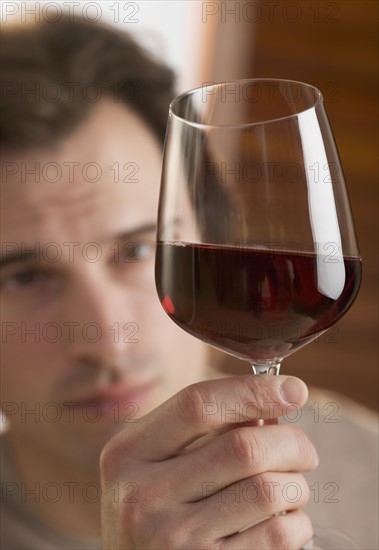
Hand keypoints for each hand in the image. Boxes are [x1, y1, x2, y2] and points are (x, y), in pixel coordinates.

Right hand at [100, 375, 317, 548]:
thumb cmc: (155, 506)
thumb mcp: (156, 460)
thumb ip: (203, 429)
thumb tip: (272, 402)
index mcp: (128, 453)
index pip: (197, 404)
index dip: (253, 391)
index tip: (292, 389)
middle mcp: (143, 496)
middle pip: (244, 448)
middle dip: (291, 442)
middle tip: (302, 451)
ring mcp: (173, 540)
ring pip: (268, 490)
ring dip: (296, 485)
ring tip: (289, 489)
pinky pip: (277, 536)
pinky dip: (297, 523)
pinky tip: (284, 522)